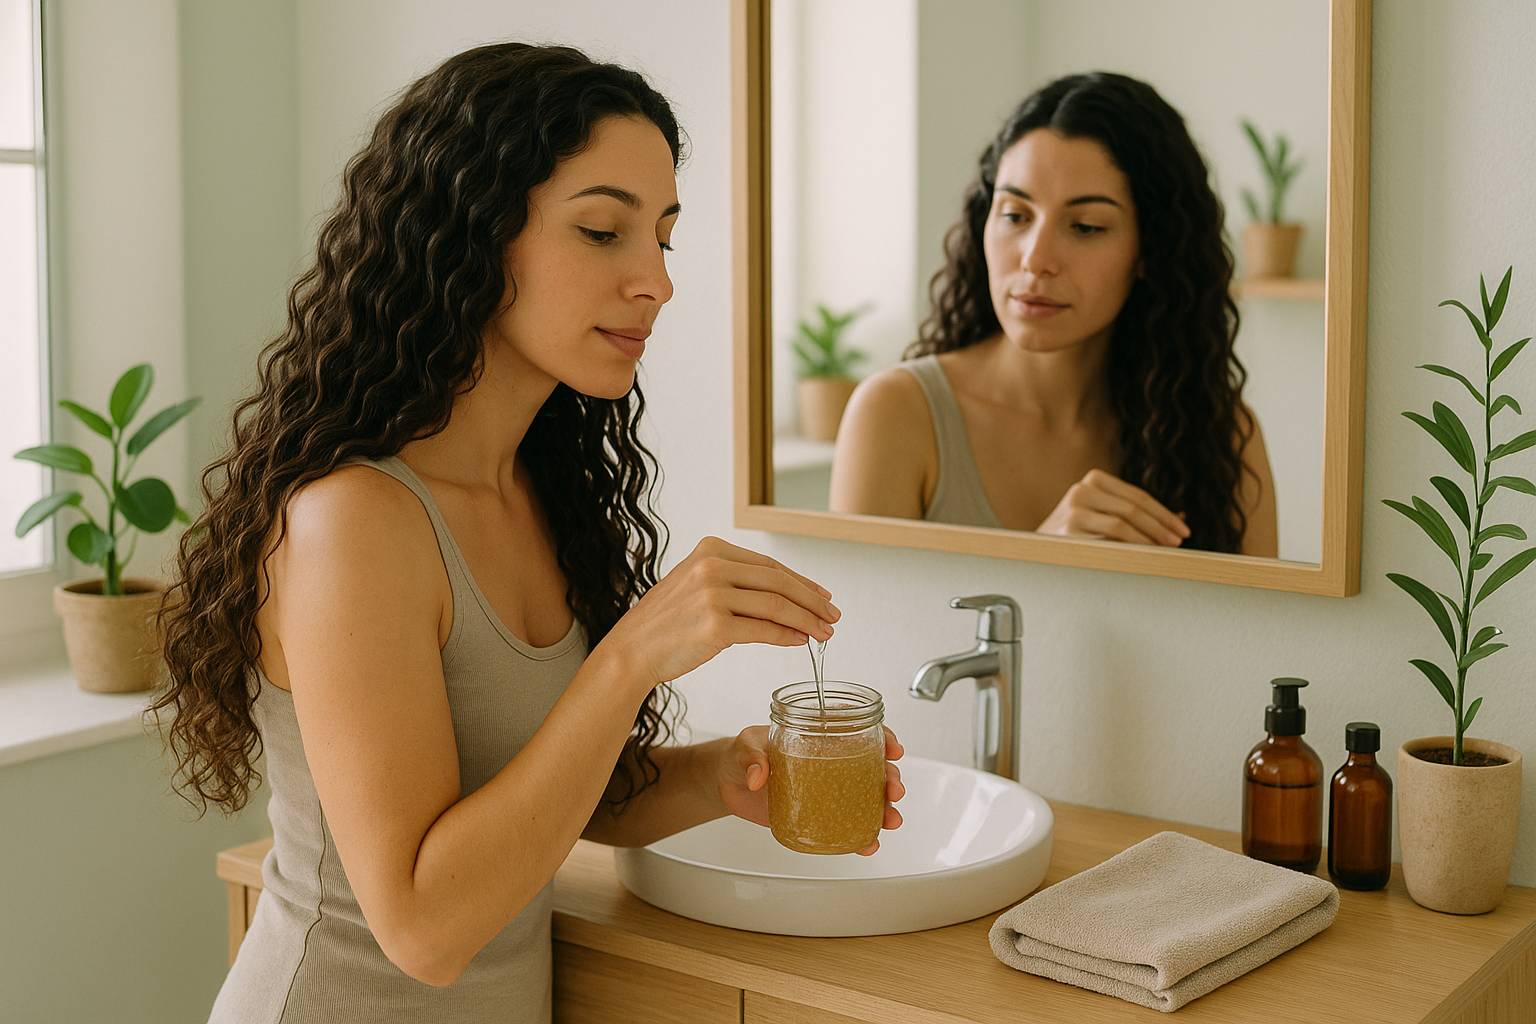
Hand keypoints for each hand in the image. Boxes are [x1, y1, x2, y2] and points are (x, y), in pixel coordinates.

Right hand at [598, 536, 839, 691]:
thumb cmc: (667, 623)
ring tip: (824, 633)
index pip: (769, 566)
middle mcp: (713, 566)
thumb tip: (787, 597)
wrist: (632, 650)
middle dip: (812, 601)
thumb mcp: (698, 586)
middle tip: (833, 616)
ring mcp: (713, 595)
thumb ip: (736, 583)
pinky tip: (802, 642)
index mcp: (711, 549)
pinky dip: (789, 636)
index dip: (802, 582)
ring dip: (808, 621)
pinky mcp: (715, 625)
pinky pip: (765, 630)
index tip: (823, 596)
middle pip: (779, 583)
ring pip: (777, 606)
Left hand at [717, 725, 905, 856]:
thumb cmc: (741, 755)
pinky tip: (868, 843)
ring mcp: (827, 790)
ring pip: (867, 798)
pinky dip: (861, 835)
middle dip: (890, 778)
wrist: (727, 783)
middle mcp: (830, 762)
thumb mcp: (745, 746)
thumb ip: (753, 757)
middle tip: (893, 789)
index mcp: (819, 737)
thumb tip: (758, 776)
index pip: (859, 731)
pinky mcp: (818, 814)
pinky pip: (846, 825)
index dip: (883, 736)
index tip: (892, 747)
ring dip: (884, 808)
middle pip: (873, 767)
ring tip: (889, 820)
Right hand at [1035, 469, 1189, 546]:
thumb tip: (1180, 516)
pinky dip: (1132, 547)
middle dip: (1161, 525)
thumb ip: (1135, 514)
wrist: (1039, 550)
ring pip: (1123, 522)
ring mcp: (1074, 509)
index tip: (1182, 529)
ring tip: (1165, 549)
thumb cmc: (1078, 535)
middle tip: (1179, 540)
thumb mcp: (1105, 516)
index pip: (1138, 496)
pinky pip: (1110, 537)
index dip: (1164, 514)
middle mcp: (1082, 490)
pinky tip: (1145, 555)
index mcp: (1094, 479)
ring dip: (1149, 537)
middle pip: (1133, 507)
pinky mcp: (1069, 529)